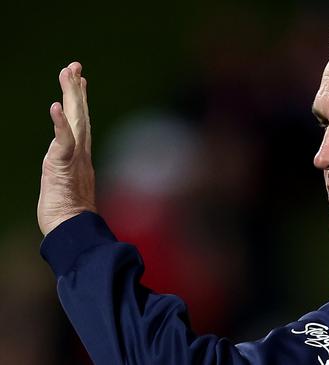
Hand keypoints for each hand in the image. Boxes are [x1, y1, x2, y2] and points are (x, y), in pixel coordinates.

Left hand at [38, 62, 96, 235]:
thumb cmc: (70, 216)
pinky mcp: (64, 165)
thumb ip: (71, 175)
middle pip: (80, 114)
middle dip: (76, 89)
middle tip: (74, 65)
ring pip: (75, 120)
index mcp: (80, 156)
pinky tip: (56, 106)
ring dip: (72, 96)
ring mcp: (74, 157)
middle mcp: (81, 153)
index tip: (80, 80)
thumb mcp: (69, 188)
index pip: (81, 122)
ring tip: (68, 73)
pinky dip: (61, 123)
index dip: (81, 100)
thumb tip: (72, 175)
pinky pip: (64, 140)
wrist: (73, 230)